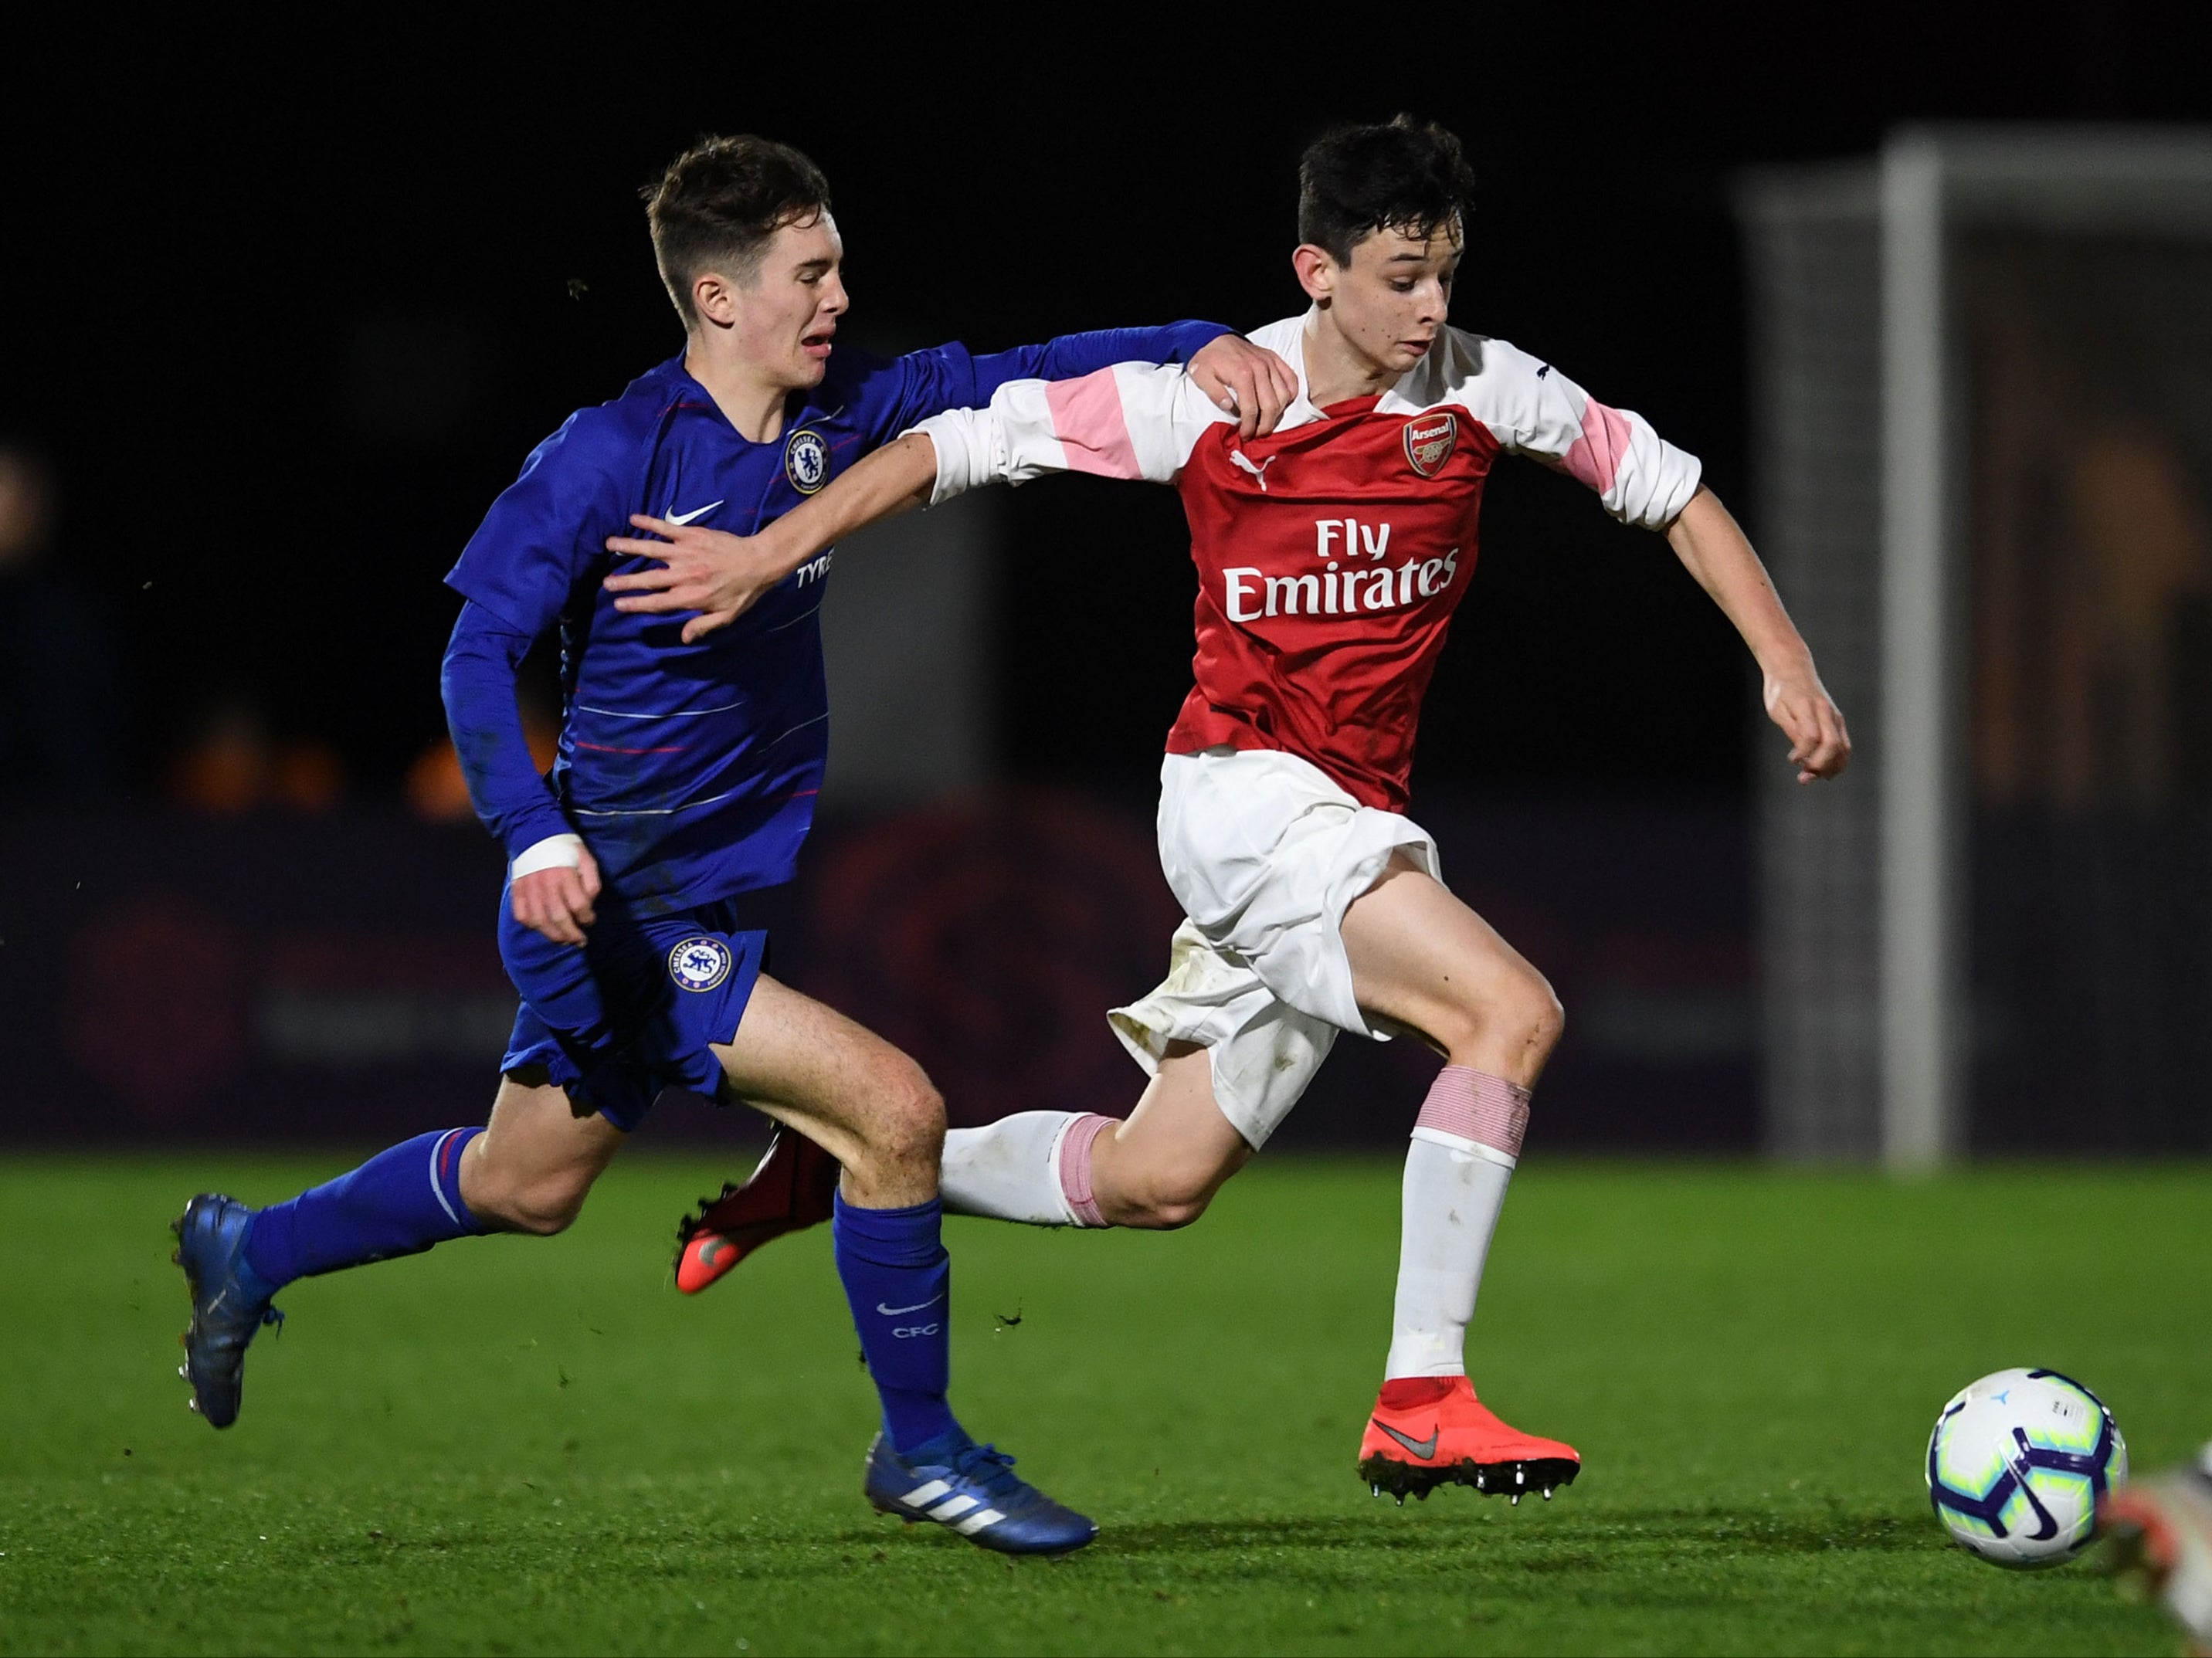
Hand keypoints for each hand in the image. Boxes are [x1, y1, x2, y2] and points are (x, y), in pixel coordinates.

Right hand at [512, 843, 600, 944]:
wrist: (534, 833)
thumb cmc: (565, 849)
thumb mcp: (586, 859)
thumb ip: (591, 882)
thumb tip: (589, 904)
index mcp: (565, 875)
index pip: (579, 905)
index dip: (587, 918)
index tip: (590, 920)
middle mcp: (546, 884)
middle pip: (559, 918)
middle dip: (572, 934)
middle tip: (580, 941)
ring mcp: (529, 889)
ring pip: (540, 921)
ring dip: (553, 935)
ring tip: (563, 940)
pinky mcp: (517, 890)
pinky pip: (522, 915)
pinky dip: (532, 925)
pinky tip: (542, 927)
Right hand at [602, 516, 794, 642]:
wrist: (759, 561)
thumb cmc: (743, 592)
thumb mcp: (727, 616)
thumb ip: (703, 626)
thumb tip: (684, 638)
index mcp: (691, 597)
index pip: (657, 602)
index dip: (636, 604)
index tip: (618, 604)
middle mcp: (685, 575)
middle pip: (649, 579)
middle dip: (625, 581)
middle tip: (605, 581)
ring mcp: (687, 553)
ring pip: (652, 550)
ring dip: (629, 547)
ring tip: (609, 545)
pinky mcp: (692, 535)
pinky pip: (666, 529)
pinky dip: (650, 523)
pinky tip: (633, 519)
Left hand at [1189, 335, 1297, 439]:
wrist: (1214, 337)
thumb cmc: (1207, 359)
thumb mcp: (1200, 376)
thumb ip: (1215, 394)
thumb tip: (1230, 408)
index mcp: (1242, 374)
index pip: (1251, 409)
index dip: (1250, 427)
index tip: (1245, 436)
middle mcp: (1260, 368)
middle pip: (1271, 405)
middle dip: (1265, 425)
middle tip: (1257, 434)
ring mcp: (1270, 363)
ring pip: (1284, 395)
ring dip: (1278, 413)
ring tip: (1267, 422)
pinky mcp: (1275, 359)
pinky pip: (1291, 380)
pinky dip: (1290, 395)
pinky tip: (1280, 404)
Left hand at [1763, 663, 1850, 782]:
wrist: (1793, 669)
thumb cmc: (1781, 691)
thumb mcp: (1778, 709)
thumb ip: (1791, 729)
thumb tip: (1801, 754)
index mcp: (1808, 707)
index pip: (1811, 736)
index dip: (1803, 753)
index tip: (1792, 760)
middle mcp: (1826, 712)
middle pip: (1832, 744)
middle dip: (1820, 765)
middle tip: (1803, 778)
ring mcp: (1835, 717)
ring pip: (1842, 747)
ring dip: (1830, 767)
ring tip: (1812, 777)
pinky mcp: (1837, 721)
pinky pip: (1844, 745)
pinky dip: (1837, 761)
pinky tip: (1824, 772)